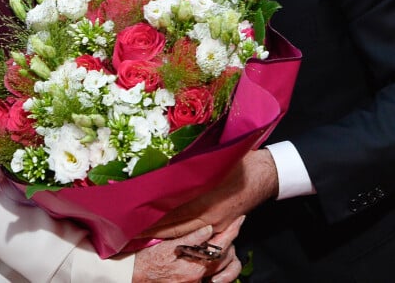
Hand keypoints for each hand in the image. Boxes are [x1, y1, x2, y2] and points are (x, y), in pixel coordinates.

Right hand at [132, 217, 243, 282]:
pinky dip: (219, 267)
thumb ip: (190, 238)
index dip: (232, 231)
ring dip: (227, 255)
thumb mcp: (167, 245)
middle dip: (231, 241)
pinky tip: (214, 254)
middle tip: (232, 225)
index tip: (240, 219)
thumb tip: (208, 228)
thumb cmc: (149, 259)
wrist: (136, 275)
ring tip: (225, 240)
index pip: (220, 246)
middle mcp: (198, 277)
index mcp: (193, 266)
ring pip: (224, 270)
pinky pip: (214, 277)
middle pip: (226, 258)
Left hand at [140, 149, 277, 238]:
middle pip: (173, 226)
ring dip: (162, 235)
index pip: (170, 209)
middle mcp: (209, 213)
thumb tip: (163, 167)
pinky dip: (180, 236)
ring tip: (141, 235)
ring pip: (184, 233)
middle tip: (129, 230)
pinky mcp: (222, 226)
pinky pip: (197, 235)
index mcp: (204, 194)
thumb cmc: (238, 160)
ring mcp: (216, 223)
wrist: (265, 174)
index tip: (131, 214)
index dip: (150, 213)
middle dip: (151, 229)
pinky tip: (166, 235)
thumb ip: (189, 165)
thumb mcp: (212, 158)